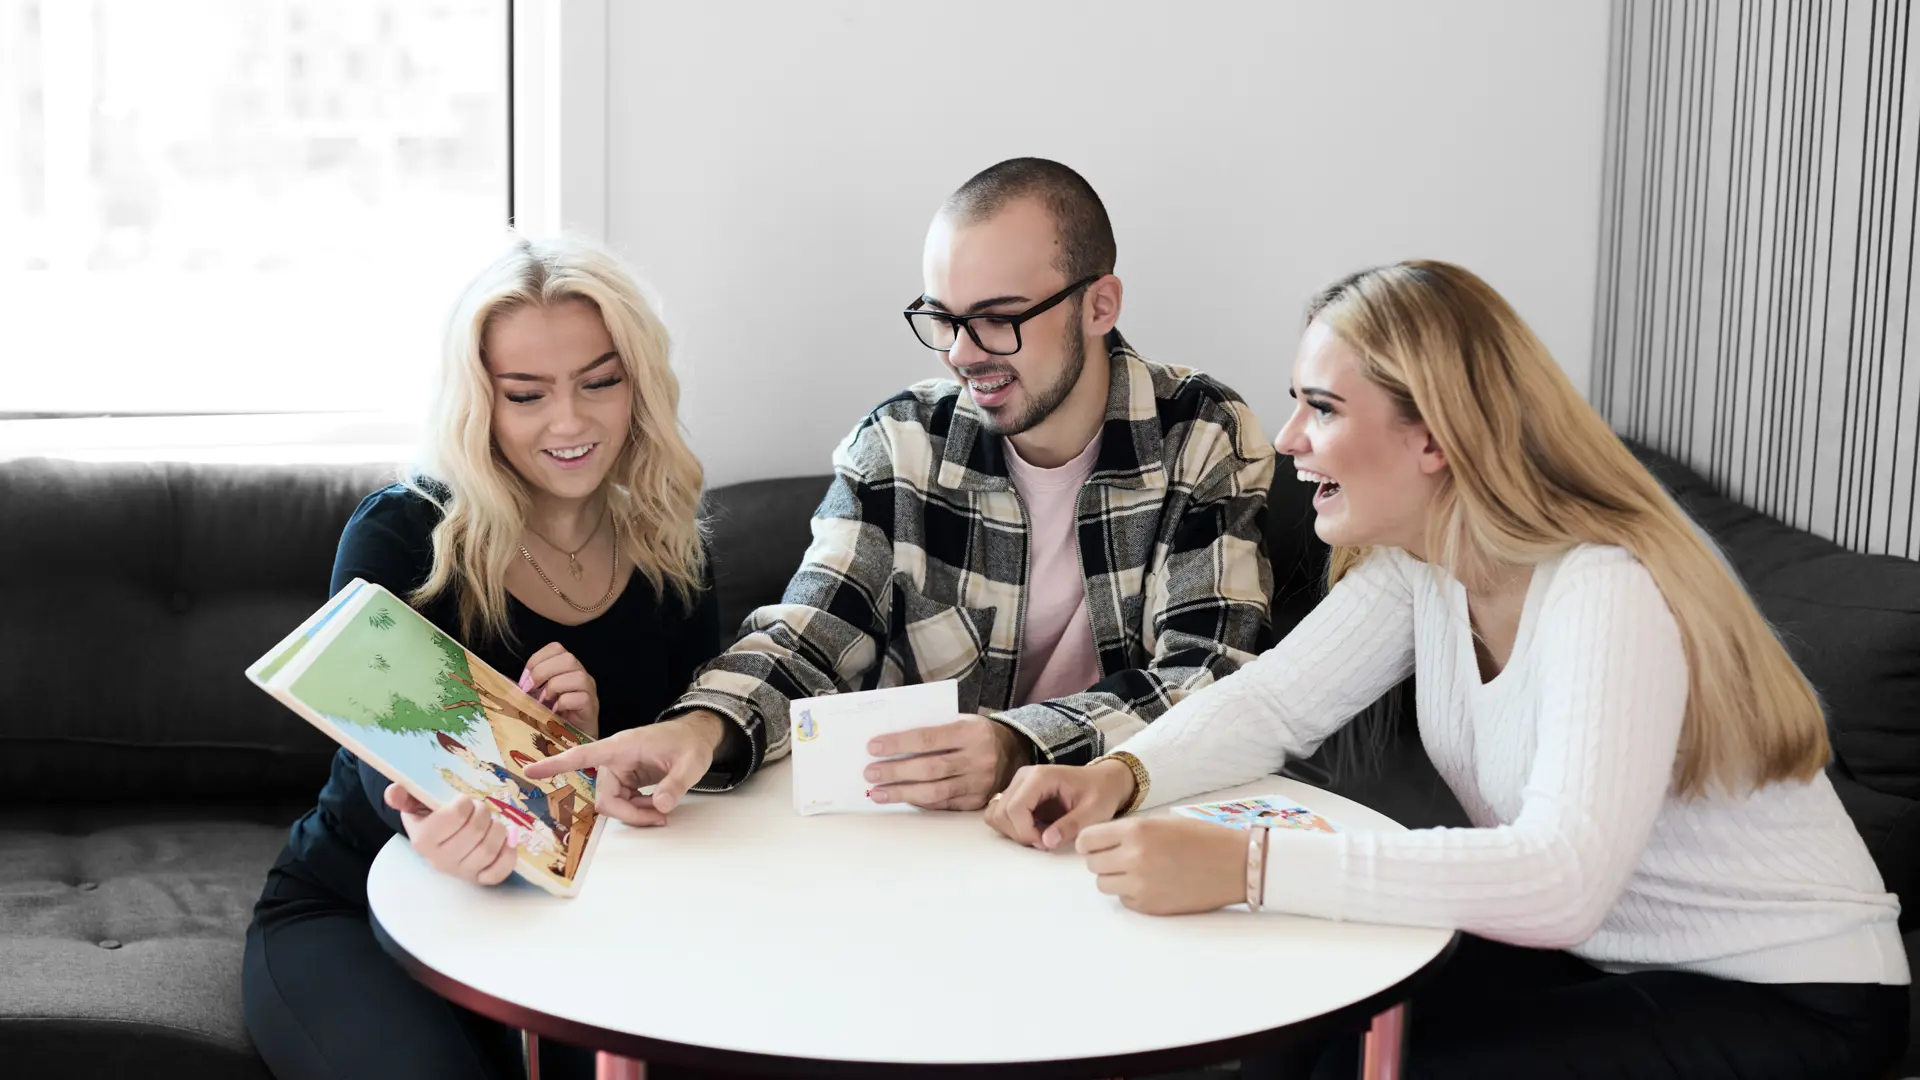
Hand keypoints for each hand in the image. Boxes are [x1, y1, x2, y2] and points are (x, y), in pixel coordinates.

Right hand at [384, 784, 516, 885]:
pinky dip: (508, 854)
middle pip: (476, 831)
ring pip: (489, 849)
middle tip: (479, 808)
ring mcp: (460, 872)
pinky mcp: (478, 879)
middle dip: (483, 813)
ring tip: (491, 821)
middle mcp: (440, 860)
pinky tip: (509, 840)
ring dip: (497, 829)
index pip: (456, 816)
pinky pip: (498, 873)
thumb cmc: (429, 815)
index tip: (464, 800)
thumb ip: (403, 796)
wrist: (435, 838)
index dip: (465, 803)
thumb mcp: (414, 802)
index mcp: (423, 839)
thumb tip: (393, 792)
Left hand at [520, 643, 598, 735]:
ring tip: (543, 702)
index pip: (556, 648)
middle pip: (568, 658)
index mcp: (567, 668)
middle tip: (530, 689)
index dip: (537, 660)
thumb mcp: (540, 696)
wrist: (574, 739)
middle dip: (543, 672)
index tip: (524, 679)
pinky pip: (580, 697)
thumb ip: (531, 686)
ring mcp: (589, 690)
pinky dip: (563, 703)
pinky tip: (554, 711)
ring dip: (554, 687)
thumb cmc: (555, 716)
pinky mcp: (591, 707)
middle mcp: (581, 675)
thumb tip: (511, 683)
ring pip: (577, 676)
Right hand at [524, 711, 730, 826]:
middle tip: (659, 818)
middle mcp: (614, 759)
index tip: (530, 770)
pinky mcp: (625, 779)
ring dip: (635, 813)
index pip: (583, 755)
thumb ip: (676, 784)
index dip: (556, 764)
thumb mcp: (691, 763)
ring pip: (613, 803)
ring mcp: (619, 770)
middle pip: (605, 797)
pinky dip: (638, 810)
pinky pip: (622, 802)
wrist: (695, 737)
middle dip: (629, 813)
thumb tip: (660, 806)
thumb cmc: (690, 743)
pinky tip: (657, 806)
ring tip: (662, 810)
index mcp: (622, 746)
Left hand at [864, 714, 1029, 810]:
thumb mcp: (960, 720)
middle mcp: (978, 758)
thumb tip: (890, 742)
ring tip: (878, 793)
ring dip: (902, 793)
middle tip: (870, 773)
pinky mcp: (976, 801)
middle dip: (895, 772)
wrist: (1012, 751)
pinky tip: (902, 798)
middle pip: (929, 768)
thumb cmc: (974, 733)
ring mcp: (978, 783)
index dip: (899, 743)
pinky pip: (942, 804)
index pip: (929, 738)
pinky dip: (919, 802)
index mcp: (971, 732)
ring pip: (934, 792)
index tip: (873, 747)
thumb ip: (932, 727)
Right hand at [985, 759, 1137, 849]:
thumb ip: (1071, 826)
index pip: (1015, 808)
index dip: (1026, 832)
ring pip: (996, 814)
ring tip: (1041, 834)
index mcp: (1041, 777)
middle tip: (1047, 841)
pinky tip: (1035, 830)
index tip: (1048, 843)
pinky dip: (1012, 828)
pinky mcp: (1017, 793)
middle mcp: (1023, 777)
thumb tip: (1047, 841)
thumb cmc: (1101, 794)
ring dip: (1014, 832)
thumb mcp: (1093, 813)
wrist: (1104, 782)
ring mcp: (1018, 784)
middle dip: (1021, 834)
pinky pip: (1000, 814)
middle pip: (1002, 813)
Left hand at [1077, 816, 1248, 914]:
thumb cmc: (1203, 838)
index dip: (1089, 843)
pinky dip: (1131, 893)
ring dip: (1114, 878)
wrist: (1236, 865)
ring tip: (1136, 871)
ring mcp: (1140, 885)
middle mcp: (1133, 857)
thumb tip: (1101, 844)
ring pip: (1104, 885)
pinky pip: (1124, 900)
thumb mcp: (1162, 822)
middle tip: (1119, 857)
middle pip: (1092, 864)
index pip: (1087, 840)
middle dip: (1102, 860)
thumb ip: (1129, 832)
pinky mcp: (1150, 906)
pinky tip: (1152, 884)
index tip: (1094, 845)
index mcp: (1136, 831)